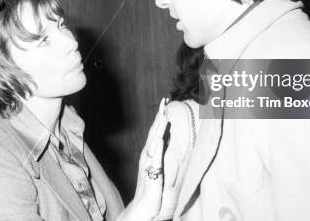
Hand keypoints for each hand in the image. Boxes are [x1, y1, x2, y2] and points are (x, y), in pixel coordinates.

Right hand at [119, 98, 168, 220]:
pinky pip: (155, 160)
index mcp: (152, 154)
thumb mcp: (160, 169)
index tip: (165, 102)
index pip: (157, 131)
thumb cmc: (153, 190)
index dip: (161, 117)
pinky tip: (159, 139)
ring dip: (158, 129)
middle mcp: (148, 156)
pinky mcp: (152, 175)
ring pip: (154, 142)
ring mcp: (149, 165)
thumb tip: (164, 138)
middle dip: (159, 117)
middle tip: (164, 101)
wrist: (144, 208)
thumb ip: (162, 154)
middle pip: (154, 132)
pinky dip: (157, 149)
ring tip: (163, 115)